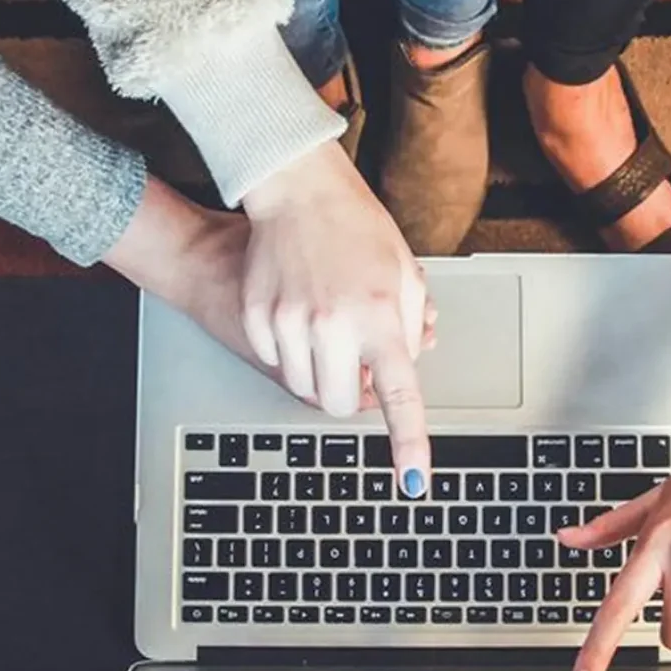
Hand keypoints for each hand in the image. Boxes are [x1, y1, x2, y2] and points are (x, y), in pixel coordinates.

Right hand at [240, 141, 432, 495]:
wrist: (298, 191)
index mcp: (380, 316)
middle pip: (338, 404)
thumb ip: (411, 328)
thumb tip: (404, 368)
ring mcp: (289, 322)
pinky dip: (290, 350)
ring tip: (328, 326)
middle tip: (356, 361)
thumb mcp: (405, 273)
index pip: (399, 395)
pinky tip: (299, 311)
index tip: (413, 480)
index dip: (408, 443)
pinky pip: (275, 361)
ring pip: (303, 387)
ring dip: (320, 372)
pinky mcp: (257, 317)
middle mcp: (333, 324)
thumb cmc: (357, 227)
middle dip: (350, 393)